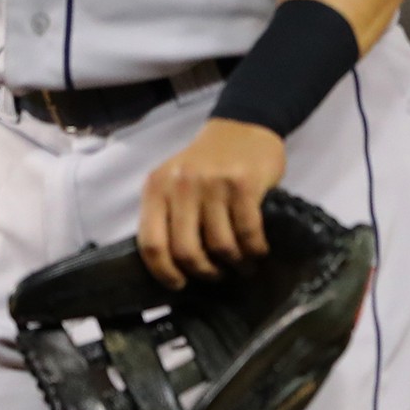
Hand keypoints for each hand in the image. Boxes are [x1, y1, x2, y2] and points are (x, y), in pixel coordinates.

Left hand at [138, 118, 286, 289]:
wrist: (245, 124)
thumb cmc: (208, 161)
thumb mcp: (176, 180)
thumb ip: (169, 212)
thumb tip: (174, 265)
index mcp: (157, 187)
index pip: (151, 243)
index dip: (164, 273)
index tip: (179, 285)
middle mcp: (182, 185)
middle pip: (186, 250)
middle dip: (204, 272)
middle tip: (217, 276)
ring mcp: (214, 183)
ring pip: (219, 244)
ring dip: (234, 264)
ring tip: (242, 267)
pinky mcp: (245, 184)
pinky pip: (248, 231)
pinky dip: (255, 249)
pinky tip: (258, 251)